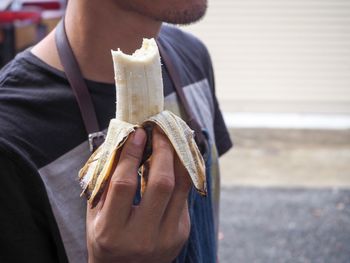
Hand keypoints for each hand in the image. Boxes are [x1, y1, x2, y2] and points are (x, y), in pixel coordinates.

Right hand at [87, 128, 190, 262]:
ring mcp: (167, 237)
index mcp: (112, 231)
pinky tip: (176, 159)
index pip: (124, 184)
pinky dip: (182, 173)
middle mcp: (142, 236)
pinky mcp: (181, 233)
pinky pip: (185, 195)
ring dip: (178, 157)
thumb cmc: (105, 239)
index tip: (138, 133)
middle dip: (163, 150)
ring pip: (181, 187)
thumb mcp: (95, 215)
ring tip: (172, 139)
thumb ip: (105, 183)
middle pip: (161, 183)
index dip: (132, 154)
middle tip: (160, 131)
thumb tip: (122, 144)